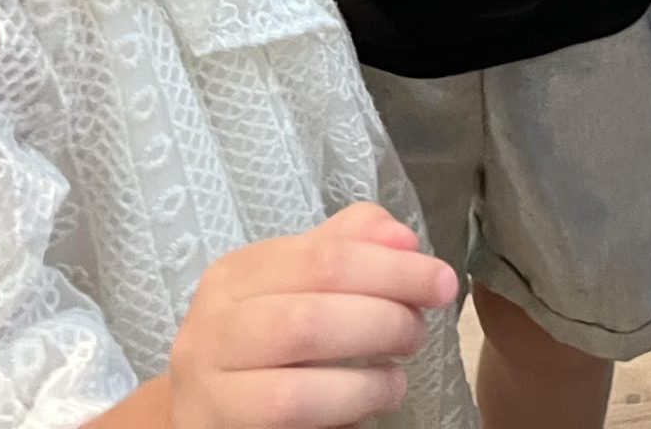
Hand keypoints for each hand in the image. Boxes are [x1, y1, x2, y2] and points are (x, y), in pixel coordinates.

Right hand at [168, 203, 458, 427]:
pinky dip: (345, 415)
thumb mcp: (297, 280)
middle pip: (308, 321)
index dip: (392, 269)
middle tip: (418, 332)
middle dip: (382, 324)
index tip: (441, 282)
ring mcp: (210, 394)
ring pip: (294, 392)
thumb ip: (349, 246)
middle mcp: (212, 331)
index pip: (322, 258)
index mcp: (236, 276)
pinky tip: (370, 405)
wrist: (208, 407)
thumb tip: (402, 239)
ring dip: (365, 385)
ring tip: (396, 378)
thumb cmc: (265, 337)